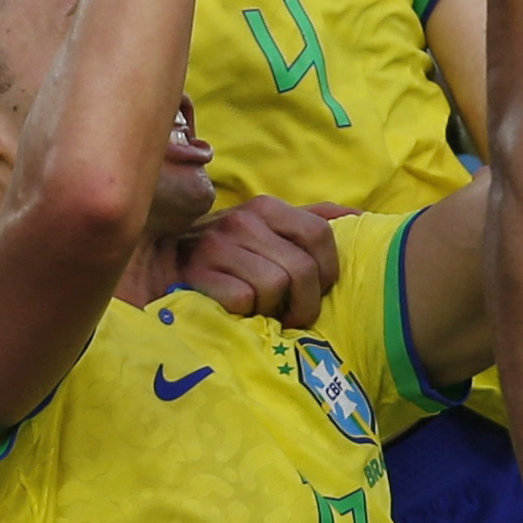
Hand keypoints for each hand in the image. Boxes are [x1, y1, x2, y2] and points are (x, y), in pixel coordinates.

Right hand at [177, 198, 347, 325]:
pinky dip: (244, 314)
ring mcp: (216, 246)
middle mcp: (241, 220)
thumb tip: (361, 218)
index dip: (328, 270)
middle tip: (292, 315)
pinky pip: (243, 301)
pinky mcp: (196, 274)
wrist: (161, 267)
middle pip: (302, 269)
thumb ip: (311, 221)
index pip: (320, 234)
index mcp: (265, 207)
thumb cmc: (229, 257)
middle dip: (304, 303)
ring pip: (274, 287)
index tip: (318, 289)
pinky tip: (234, 311)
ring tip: (260, 311)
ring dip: (271, 310)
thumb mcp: (268, 230)